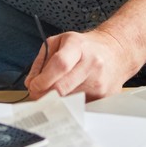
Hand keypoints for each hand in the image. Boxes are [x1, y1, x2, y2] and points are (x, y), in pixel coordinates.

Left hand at [25, 28, 140, 100]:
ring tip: (54, 90)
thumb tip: (30, 82)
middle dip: (44, 94)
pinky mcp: (105, 96)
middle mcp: (92, 64)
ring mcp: (100, 82)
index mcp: (78, 46)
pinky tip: (72, 92)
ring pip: (68, 100)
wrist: (115, 52)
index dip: (43, 79)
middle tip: (36, 94)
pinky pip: (79, 104)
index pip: (60, 65)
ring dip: (56, 99)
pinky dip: (70, 102)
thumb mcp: (59, 42)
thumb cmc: (85, 46)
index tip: (33, 86)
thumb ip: (41, 60)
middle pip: (63, 88)